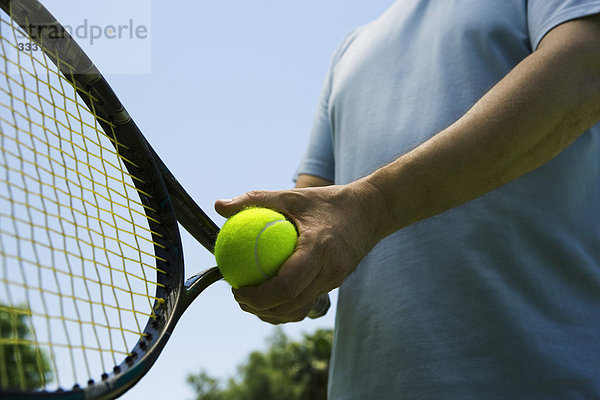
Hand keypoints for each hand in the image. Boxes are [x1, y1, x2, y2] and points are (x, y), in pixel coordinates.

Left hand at [214, 180, 385, 323]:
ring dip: (272, 312)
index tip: (237, 289)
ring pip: (299, 310)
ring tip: (250, 300)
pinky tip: (271, 296)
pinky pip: (307, 304)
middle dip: (259, 309)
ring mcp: (335, 281)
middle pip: (290, 305)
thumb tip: (220, 206)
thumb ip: (255, 199)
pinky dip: (287, 306)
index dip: (258, 297)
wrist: (371, 211)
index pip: (287, 286)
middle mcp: (330, 271)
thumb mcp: (292, 195)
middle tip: (238, 295)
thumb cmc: (329, 201)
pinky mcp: (336, 284)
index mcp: (319, 250)